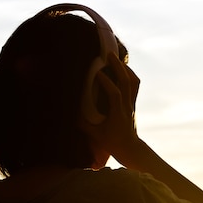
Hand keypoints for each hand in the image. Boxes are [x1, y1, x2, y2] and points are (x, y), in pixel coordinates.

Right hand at [81, 52, 141, 166]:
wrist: (130, 147)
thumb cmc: (110, 142)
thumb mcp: (94, 133)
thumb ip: (82, 122)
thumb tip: (68, 111)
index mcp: (117, 114)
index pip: (114, 95)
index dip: (106, 82)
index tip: (96, 73)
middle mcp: (126, 106)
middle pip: (126, 83)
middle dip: (118, 67)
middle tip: (108, 54)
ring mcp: (132, 104)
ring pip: (133, 82)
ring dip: (124, 68)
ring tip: (115, 58)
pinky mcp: (133, 102)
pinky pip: (134, 85)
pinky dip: (129, 74)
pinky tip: (121, 67)